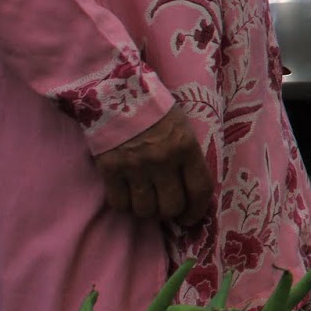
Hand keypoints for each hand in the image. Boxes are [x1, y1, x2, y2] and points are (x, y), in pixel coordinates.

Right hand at [93, 105, 211, 224]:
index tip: (191, 217)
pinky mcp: (110, 169)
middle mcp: (163, 160)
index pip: (200, 189)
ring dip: (147, 211)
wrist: (116, 93)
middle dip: (171, 212)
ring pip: (146, 209)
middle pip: (172, 206)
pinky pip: (120, 203)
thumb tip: (191, 190)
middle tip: (166, 207)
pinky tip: (128, 196)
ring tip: (147, 200)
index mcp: (186, 147)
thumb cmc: (154, 110)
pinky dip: (125, 205)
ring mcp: (135, 166)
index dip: (197, 210)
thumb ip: (188, 156)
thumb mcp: (182, 127)